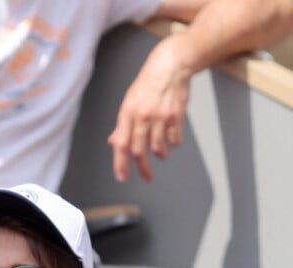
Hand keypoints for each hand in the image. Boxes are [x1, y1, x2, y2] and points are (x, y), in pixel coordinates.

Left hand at [108, 37, 191, 182]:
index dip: (121, 163)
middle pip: (140, 150)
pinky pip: (175, 138)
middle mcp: (143, 116)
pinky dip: (173, 144)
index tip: (122, 176)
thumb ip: (122, 124)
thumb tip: (114, 142)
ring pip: (158, 146)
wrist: (171, 64)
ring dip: (160, 155)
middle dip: (142, 168)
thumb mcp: (129, 101)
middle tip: (146, 177)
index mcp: (127, 113)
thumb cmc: (148, 83)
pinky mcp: (177, 114)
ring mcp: (161, 115)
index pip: (121, 144)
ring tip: (161, 155)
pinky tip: (172, 141)